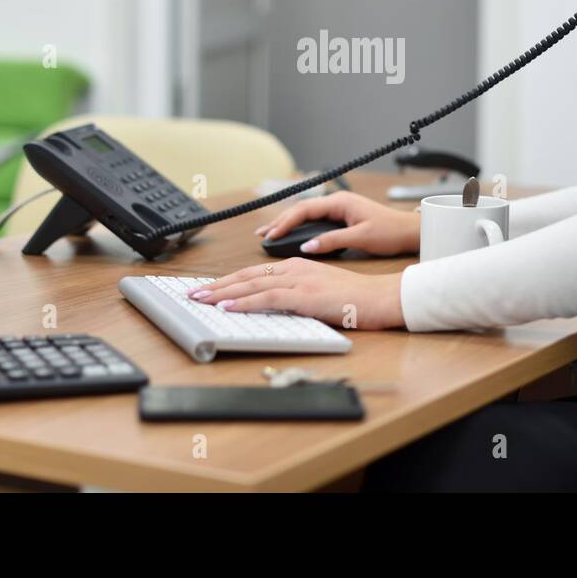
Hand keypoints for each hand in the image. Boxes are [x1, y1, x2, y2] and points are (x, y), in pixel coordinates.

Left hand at [189, 258, 404, 329]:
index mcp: (298, 267)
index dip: (230, 280)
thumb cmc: (357, 299)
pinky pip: (267, 298)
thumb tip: (275, 309)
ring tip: (200, 298)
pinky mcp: (305, 295)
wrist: (382, 297)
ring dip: (223, 291)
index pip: (256, 272)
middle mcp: (295, 269)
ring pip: (252, 284)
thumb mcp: (321, 295)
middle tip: (193, 292)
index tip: (210, 288)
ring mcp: (299, 280)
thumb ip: (298, 297)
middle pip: (248, 275)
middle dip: (218, 284)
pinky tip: (228, 306)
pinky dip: (244, 301)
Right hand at [254, 191, 420, 255]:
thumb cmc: (391, 232)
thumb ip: (333, 241)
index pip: (305, 210)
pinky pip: (315, 221)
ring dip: (288, 224)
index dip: (286, 222)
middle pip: (301, 210)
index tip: (272, 235)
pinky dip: (300, 228)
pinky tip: (291, 236)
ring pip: (307, 215)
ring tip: (269, 235)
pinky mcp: (342, 218)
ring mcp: (339, 209)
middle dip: (280, 221)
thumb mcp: (361, 237)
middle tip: (262, 235)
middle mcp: (337, 202)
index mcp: (340, 202)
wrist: (410, 231)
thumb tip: (307, 246)